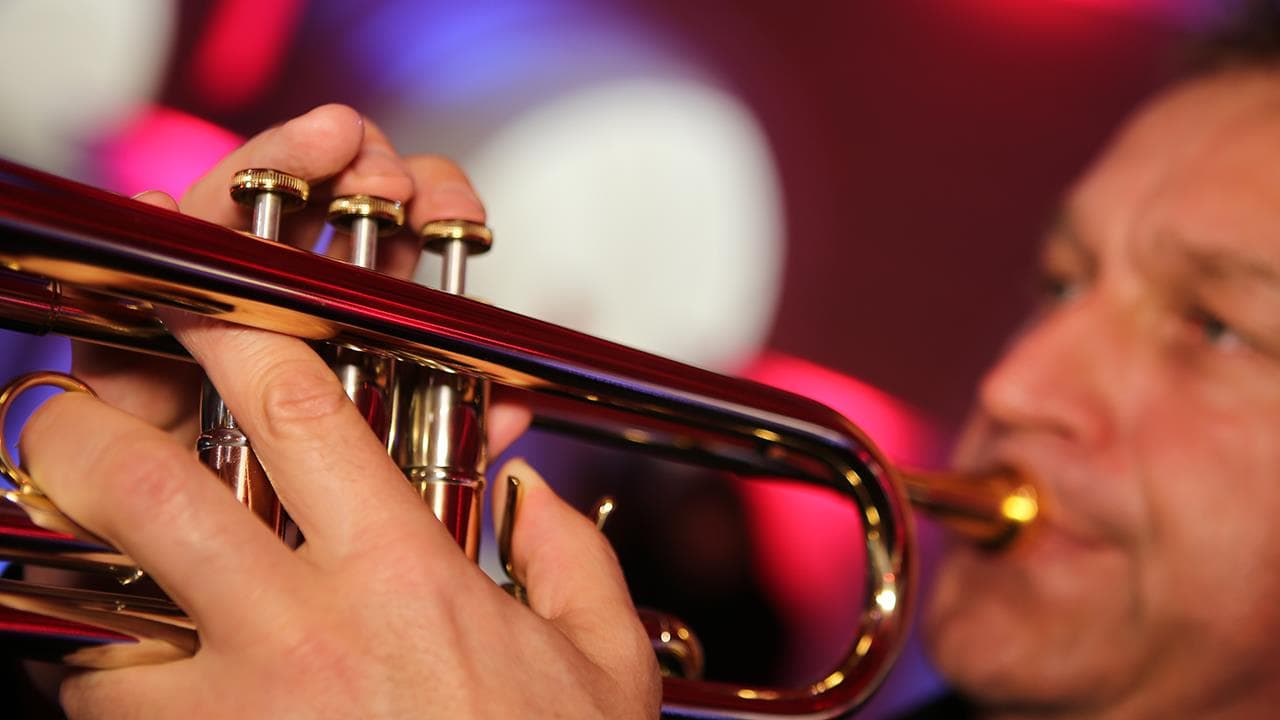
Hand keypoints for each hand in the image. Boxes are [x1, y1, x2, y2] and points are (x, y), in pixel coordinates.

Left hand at [21, 105, 660, 718]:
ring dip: (72, 582)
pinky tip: (127, 673)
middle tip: (63, 413)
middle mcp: (301, 637)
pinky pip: (99, 718)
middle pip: (143, 492)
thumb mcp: (602, 667)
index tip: (193, 292)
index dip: (229, 325)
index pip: (295, 408)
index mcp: (403, 578)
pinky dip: (90, 684)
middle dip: (77, 429)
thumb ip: (573, 562)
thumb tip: (533, 495)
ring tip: (90, 567)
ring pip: (88, 619)